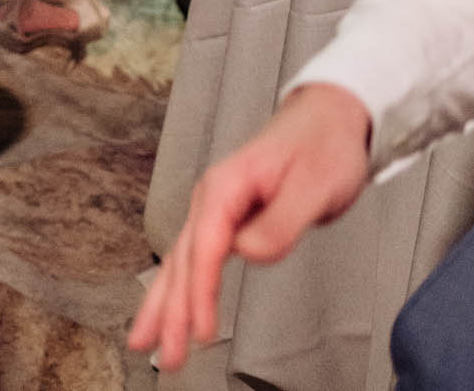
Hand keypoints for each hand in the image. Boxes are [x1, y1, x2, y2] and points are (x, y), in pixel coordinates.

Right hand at [129, 83, 371, 370]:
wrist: (329, 119)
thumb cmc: (323, 146)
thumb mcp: (314, 184)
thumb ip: (281, 222)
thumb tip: (248, 253)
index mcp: (225, 186)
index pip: (204, 248)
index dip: (199, 293)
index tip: (199, 333)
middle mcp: (211, 198)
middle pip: (180, 260)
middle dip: (166, 309)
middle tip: (158, 353)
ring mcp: (216, 209)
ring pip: (180, 262)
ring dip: (163, 304)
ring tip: (145, 342)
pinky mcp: (228, 220)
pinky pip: (195, 260)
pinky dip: (181, 289)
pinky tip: (172, 311)